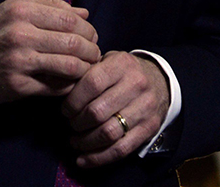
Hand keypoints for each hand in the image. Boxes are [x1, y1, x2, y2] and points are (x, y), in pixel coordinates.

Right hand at [0, 0, 99, 103]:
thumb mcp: (14, 8)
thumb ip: (49, 7)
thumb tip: (84, 14)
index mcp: (22, 11)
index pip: (70, 20)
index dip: (88, 30)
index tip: (92, 36)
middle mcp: (21, 34)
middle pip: (74, 42)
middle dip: (91, 50)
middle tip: (94, 54)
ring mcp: (19, 61)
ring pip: (69, 66)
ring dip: (85, 68)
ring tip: (86, 68)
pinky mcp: (17, 85)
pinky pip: (55, 87)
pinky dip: (68, 85)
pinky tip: (69, 81)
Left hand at [61, 51, 169, 167]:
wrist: (159, 80)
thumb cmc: (123, 72)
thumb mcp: (107, 60)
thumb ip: (86, 71)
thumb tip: (60, 90)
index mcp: (122, 64)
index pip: (91, 84)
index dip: (73, 101)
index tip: (65, 110)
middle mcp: (137, 84)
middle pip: (97, 112)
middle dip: (77, 123)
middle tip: (70, 124)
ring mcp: (145, 108)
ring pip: (108, 133)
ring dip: (85, 142)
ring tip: (75, 141)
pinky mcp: (150, 128)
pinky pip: (121, 149)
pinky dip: (98, 158)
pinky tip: (84, 159)